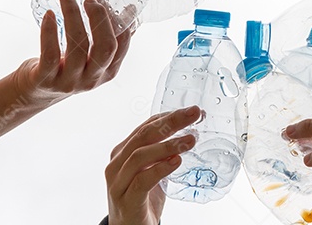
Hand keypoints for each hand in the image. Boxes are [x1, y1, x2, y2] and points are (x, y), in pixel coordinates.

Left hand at [14, 0, 131, 107]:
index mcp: (108, 71)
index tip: (104, 0)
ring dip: (73, 16)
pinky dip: (49, 32)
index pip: (121, 44)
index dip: (116, 20)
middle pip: (105, 48)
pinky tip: (49, 15)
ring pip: (77, 47)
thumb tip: (129, 11)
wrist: (37, 92)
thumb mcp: (92, 57)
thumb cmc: (67, 68)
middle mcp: (91, 78)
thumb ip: (108, 38)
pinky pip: (50, 54)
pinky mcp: (46, 80)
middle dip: (99, 17)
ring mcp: (69, 81)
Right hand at [105, 107, 201, 224]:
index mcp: (123, 152)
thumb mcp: (152, 170)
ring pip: (140, 156)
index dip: (169, 115)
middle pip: (144, 135)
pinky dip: (160, 168)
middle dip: (171, 122)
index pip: (146, 126)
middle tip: (194, 114)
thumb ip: (163, 154)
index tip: (192, 111)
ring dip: (168, 145)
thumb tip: (189, 133)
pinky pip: (142, 180)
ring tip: (190, 140)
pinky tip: (176, 161)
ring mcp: (119, 182)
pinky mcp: (126, 200)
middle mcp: (117, 164)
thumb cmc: (141, 198)